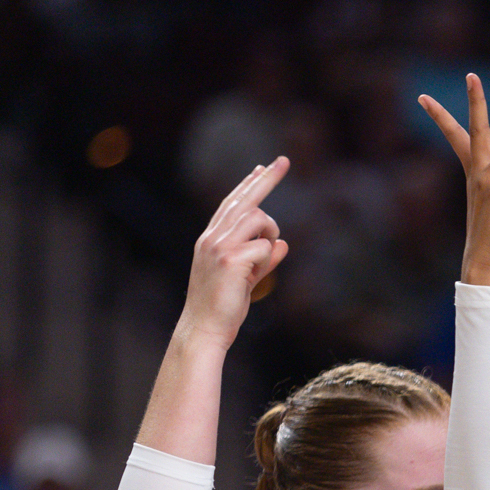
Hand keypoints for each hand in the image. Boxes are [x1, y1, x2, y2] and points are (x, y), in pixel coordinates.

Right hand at [177, 158, 290, 347]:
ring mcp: (219, 246)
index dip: (248, 185)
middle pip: (244, 199)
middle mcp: (212, 237)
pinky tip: (253, 276)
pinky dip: (267, 260)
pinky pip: (265, 246)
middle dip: (267, 179)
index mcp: (211, 239)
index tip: (261, 168)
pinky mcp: (230, 260)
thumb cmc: (223, 308)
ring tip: (260, 260)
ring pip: (257, 218)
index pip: (231, 204)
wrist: (205, 329)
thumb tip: (282, 243)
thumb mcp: (246, 280)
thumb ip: (263, 260)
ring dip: (269, 234)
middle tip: (284, 160)